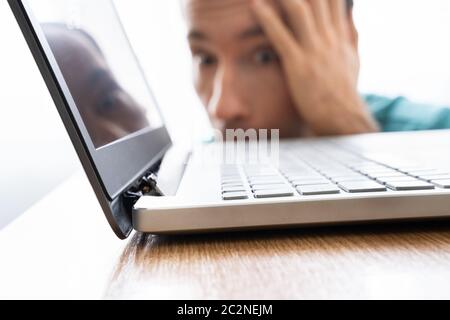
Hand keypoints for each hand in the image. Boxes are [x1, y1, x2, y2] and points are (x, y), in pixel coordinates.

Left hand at [252, 0, 378, 135]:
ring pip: (298, 10)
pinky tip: (255, 5)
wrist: (343, 120)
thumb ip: (350, 35)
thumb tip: (350, 14)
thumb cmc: (344, 92)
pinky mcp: (298, 66)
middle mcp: (328, 38)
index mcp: (339, 35)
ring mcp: (314, 51)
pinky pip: (281, 37)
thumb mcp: (352, 60)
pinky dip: (268, 19)